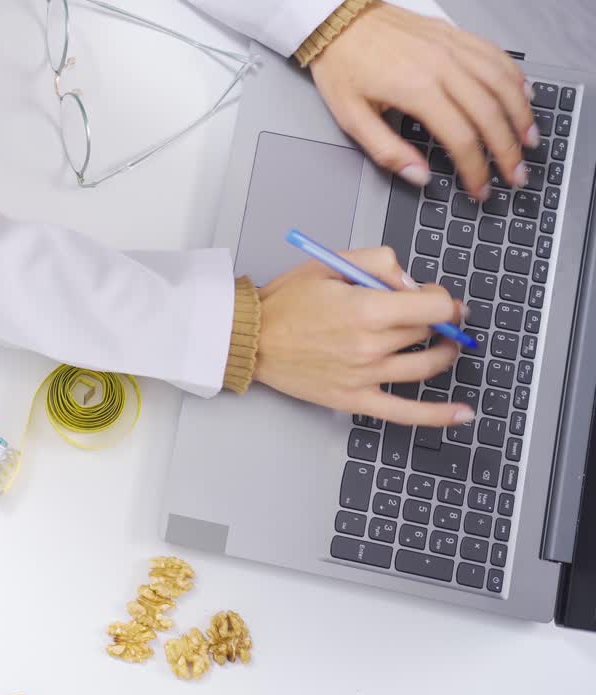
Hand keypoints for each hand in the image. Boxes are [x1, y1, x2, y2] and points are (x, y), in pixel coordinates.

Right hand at [254, 246, 472, 425]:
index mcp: (366, 309)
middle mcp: (370, 345)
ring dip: (443, 354)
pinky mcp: (355, 398)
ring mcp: (365, 375)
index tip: (438, 299)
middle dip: (434, 320)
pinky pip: (405, 412)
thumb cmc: (283, 303)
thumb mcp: (329, 262)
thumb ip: (378, 261)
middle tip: (421, 314)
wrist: (250, 338)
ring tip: (441, 346)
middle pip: (429, 333)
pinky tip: (461, 413)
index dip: (443, 299)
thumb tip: (410, 282)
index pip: (435, 307)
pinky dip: (437, 415)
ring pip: (426, 366)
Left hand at [309, 2, 535, 199]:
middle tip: (516, 175)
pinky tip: (523, 94)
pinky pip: (497, 56)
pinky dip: (515, 78)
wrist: (339, 21)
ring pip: (503, 83)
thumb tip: (418, 176)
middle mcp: (442, 66)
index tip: (480, 189)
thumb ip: (387, 150)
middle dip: (507, 150)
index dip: (475, 169)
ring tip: (529, 140)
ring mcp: (453, 47)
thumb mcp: (351, 117)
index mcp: (415, 89)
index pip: (460, 138)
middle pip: (490, 114)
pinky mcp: (456, 35)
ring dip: (521, 115)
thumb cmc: (343, 65)